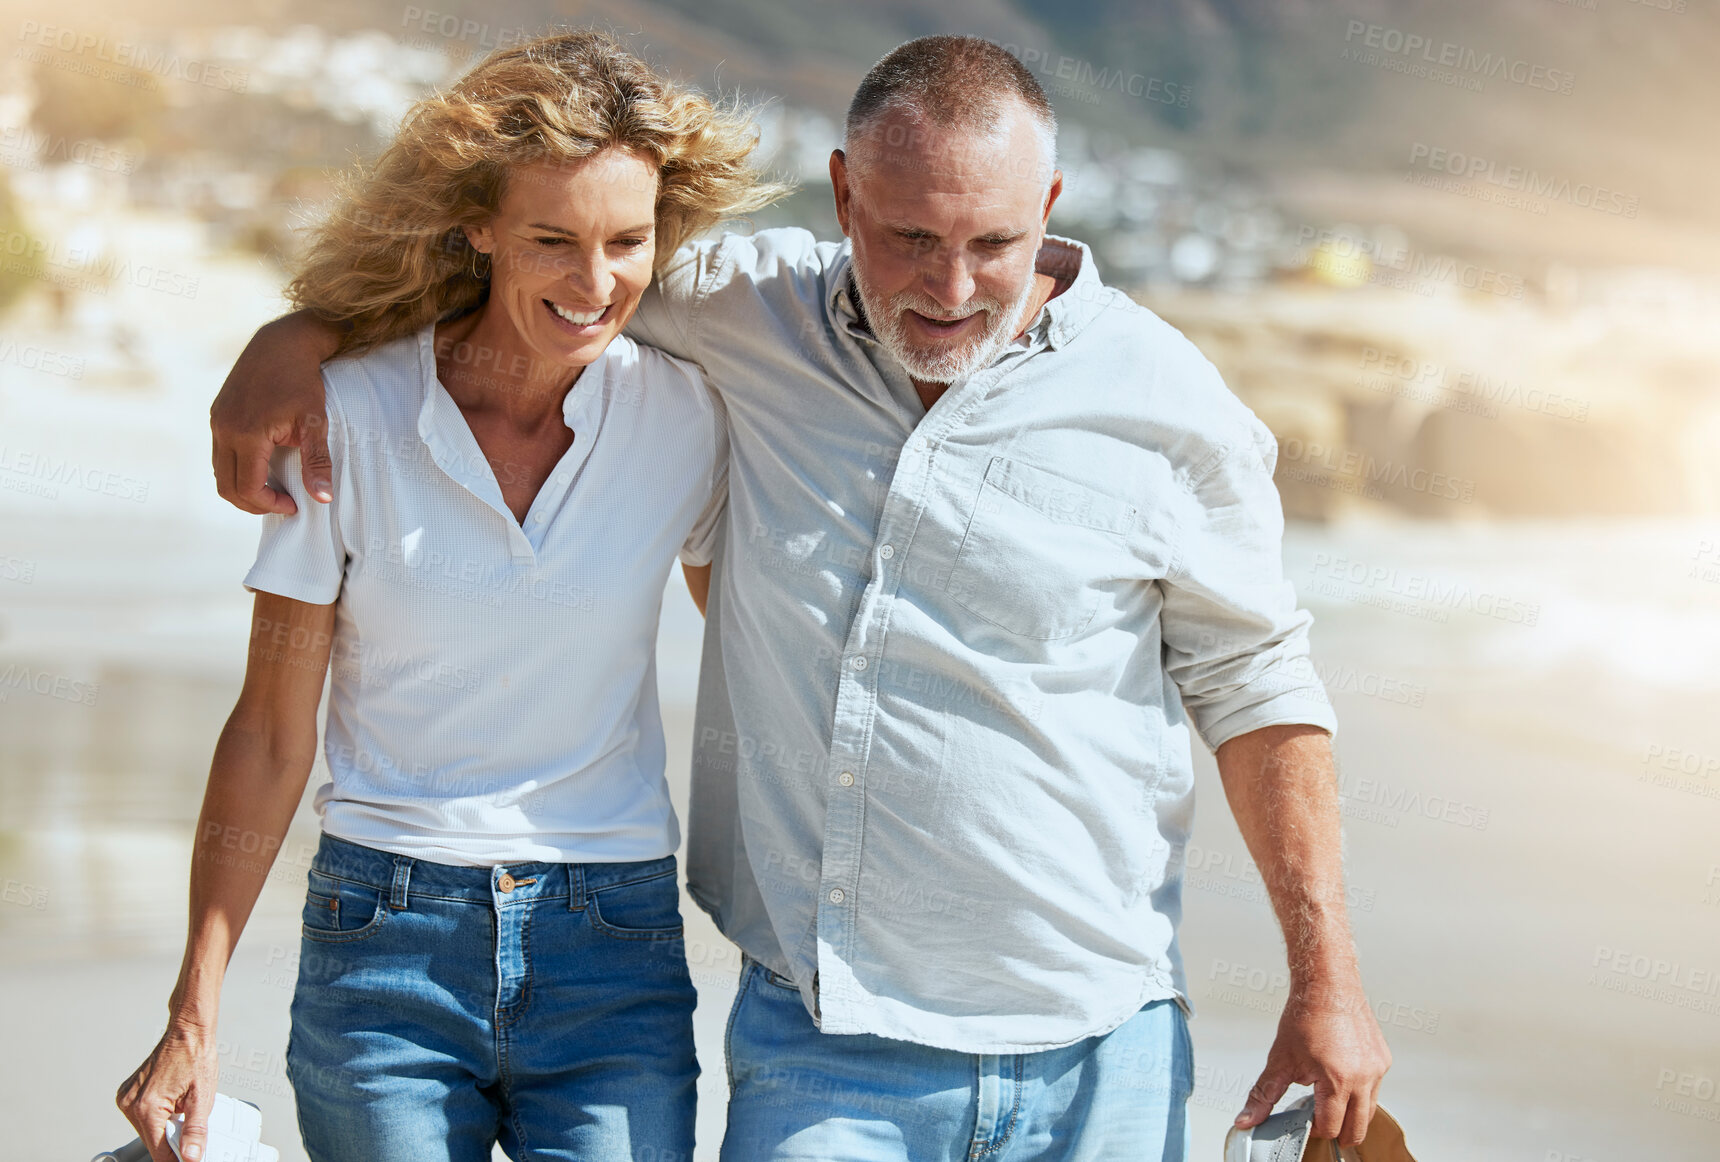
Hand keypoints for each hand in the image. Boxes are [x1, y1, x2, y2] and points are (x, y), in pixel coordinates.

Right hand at [116, 1017, 219, 1161]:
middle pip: (153, 1141)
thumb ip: (195, 1131)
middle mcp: (131, 1105)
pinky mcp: (128, 1094)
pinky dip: (158, 1116)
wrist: (187, 1032)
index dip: (177, 1159)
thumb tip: (191, 1156)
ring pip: (148, 1130)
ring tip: (182, 1107)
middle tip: (190, 1124)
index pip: (159, 1152)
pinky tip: (172, 1102)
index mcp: (148, 1108)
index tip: (189, 1158)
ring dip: (166, 1126)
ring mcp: (127, 1099)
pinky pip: (144, 1116)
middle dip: (173, 1140)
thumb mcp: (202, 1098)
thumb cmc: (195, 1056)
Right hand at [210, 312, 337, 514]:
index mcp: (246, 435)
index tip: (293, 505)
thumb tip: (323, 499)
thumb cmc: (303, 382)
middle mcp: (224, 429)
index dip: (270, 504)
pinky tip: (263, 466)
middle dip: (253, 503)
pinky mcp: (217, 414)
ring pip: (220, 471)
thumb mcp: (315, 422)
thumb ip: (317, 462)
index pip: (248, 487)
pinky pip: (220, 453)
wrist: (282, 343)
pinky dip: (237, 468)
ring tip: (273, 488)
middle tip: (281, 503)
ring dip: (243, 486)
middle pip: (226, 486)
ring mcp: (217, 421)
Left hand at [1234, 973, 1391, 1146]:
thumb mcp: (1279, 1060)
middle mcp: (1364, 1078)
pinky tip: (1340, 1077)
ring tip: (1327, 1097)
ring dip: (1350, 1114)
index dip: (1313, 1128)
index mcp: (1338, 1081)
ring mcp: (1377, 1070)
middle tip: (1318, 1120)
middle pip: (1356, 1129)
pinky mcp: (1383, 1060)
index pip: (1330, 1127)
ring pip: (1369, 1111)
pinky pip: (1374, 1089)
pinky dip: (1359, 1092)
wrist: (1327, 985)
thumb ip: (1263, 1095)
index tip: (1304, 1119)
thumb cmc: (1305, 1017)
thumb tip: (1246, 1121)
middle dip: (1336, 1131)